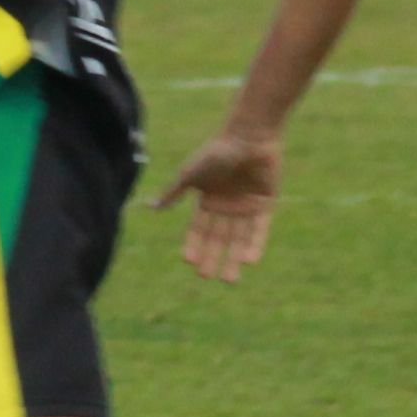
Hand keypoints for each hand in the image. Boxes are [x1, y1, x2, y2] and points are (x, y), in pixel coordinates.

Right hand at [155, 128, 280, 283]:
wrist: (248, 137)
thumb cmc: (217, 152)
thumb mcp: (191, 174)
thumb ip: (174, 192)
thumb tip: (151, 206)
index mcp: (207, 200)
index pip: (198, 228)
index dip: (193, 244)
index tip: (189, 261)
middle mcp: (225, 207)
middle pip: (218, 238)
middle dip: (212, 258)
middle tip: (207, 277)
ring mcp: (245, 207)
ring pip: (238, 239)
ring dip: (233, 258)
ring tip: (229, 279)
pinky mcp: (265, 205)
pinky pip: (259, 229)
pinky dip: (254, 244)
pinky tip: (249, 260)